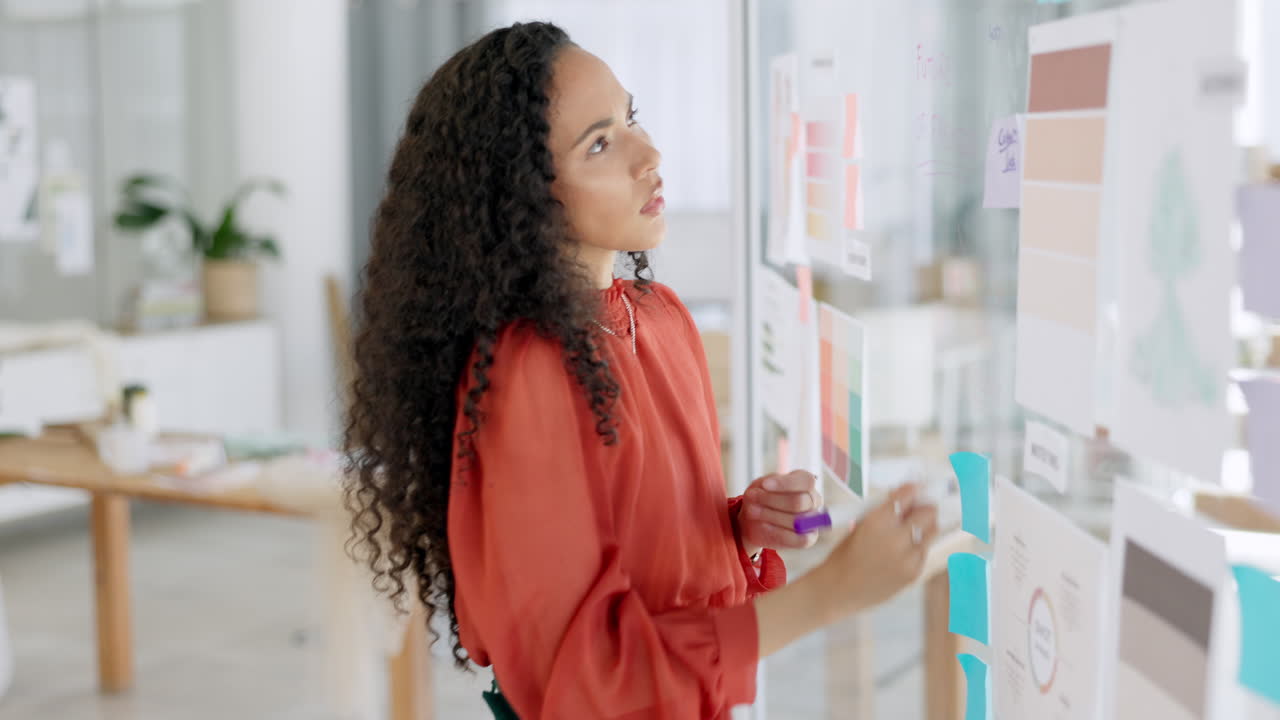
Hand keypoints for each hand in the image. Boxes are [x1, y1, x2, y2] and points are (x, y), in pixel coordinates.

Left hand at [739, 470, 822, 552]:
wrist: (755, 519)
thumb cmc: (762, 497)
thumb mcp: (761, 486)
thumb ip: (766, 485)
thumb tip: (766, 486)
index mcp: (806, 483)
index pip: (806, 481)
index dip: (785, 484)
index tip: (764, 485)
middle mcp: (814, 501)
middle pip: (798, 502)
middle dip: (772, 500)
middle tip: (751, 498)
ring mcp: (812, 521)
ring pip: (796, 521)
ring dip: (770, 515)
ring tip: (752, 511)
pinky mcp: (808, 539)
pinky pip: (797, 539)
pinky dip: (777, 532)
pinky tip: (763, 525)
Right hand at [813, 483, 938, 619]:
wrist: (839, 590)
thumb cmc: (844, 556)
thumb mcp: (860, 526)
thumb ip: (883, 512)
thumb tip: (903, 499)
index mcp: (878, 520)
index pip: (907, 496)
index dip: (913, 490)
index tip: (916, 488)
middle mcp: (896, 537)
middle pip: (928, 512)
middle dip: (923, 507)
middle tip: (917, 509)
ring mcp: (908, 557)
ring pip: (932, 531)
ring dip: (925, 526)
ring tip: (913, 529)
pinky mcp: (914, 572)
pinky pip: (924, 551)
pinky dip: (918, 547)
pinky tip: (904, 551)